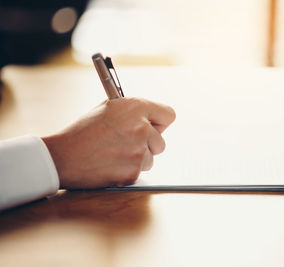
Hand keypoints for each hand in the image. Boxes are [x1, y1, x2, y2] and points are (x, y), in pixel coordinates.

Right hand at [42, 98, 174, 188]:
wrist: (63, 156)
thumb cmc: (83, 131)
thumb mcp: (108, 109)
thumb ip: (134, 112)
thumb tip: (152, 120)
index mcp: (135, 107)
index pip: (169, 115)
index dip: (160, 123)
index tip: (154, 127)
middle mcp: (141, 128)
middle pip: (161, 142)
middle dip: (148, 145)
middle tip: (127, 144)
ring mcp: (138, 151)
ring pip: (151, 159)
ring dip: (137, 159)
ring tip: (114, 154)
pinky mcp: (133, 171)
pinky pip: (139, 172)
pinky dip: (127, 171)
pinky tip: (111, 165)